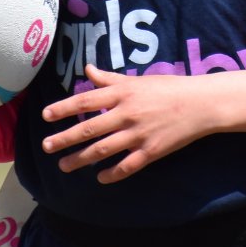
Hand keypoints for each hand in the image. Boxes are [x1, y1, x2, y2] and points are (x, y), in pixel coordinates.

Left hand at [41, 64, 245, 183]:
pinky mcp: (152, 151)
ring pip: (103, 150)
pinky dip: (112, 174)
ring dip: (81, 159)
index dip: (64, 108)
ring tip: (64, 166)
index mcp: (122, 93)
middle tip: (46, 146)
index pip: (85, 101)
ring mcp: (139, 134)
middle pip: (89, 129)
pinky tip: (99, 178)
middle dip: (65, 139)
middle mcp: (126, 114)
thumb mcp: (135, 80)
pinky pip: (128, 166)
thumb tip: (86, 69)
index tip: (46, 116)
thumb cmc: (166, 88)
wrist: (200, 104)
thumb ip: (108, 78)